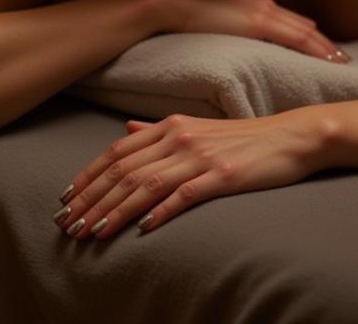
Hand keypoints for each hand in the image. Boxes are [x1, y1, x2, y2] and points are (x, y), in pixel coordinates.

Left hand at [53, 111, 320, 240]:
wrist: (291, 137)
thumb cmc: (243, 138)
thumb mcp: (197, 129)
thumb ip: (159, 132)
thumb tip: (127, 129)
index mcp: (171, 126)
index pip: (118, 152)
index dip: (88, 175)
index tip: (65, 198)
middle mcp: (180, 137)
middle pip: (125, 171)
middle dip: (92, 199)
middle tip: (68, 224)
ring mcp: (201, 157)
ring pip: (146, 185)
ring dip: (115, 210)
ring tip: (92, 232)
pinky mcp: (223, 176)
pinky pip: (184, 195)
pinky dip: (160, 212)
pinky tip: (141, 230)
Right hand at [145, 0, 350, 63]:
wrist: (172, 5)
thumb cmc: (190, 20)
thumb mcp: (220, 26)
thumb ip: (238, 33)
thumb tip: (250, 50)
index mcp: (258, 7)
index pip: (294, 25)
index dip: (314, 40)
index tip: (330, 54)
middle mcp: (266, 7)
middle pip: (306, 28)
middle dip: (327, 45)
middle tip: (347, 62)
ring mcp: (264, 13)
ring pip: (306, 33)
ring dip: (326, 48)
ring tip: (342, 64)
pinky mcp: (258, 23)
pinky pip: (295, 38)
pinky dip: (313, 49)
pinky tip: (324, 60)